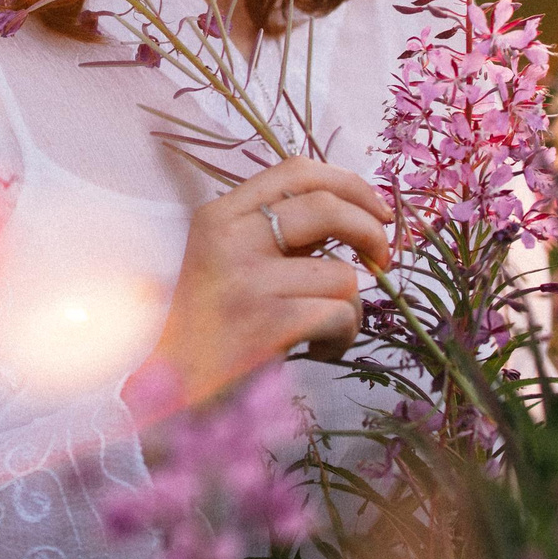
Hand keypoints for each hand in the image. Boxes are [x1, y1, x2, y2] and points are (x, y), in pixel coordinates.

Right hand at [131, 155, 391, 410]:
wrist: (173, 387)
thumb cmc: (214, 325)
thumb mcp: (231, 260)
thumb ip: (279, 233)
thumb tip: (357, 214)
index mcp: (218, 215)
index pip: (295, 171)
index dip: (349, 184)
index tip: (377, 210)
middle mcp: (227, 238)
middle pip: (326, 208)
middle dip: (372, 231)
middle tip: (384, 259)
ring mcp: (245, 280)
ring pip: (342, 273)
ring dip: (352, 307)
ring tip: (327, 329)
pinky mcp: (265, 323)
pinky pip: (339, 315)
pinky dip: (343, 337)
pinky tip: (320, 350)